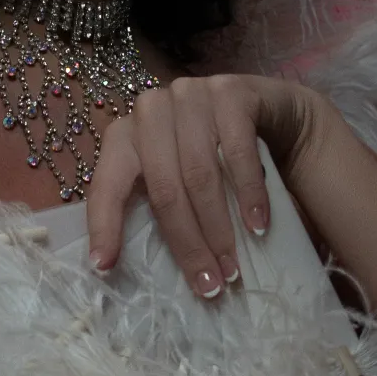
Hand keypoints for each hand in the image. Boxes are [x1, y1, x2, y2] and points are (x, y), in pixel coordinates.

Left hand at [84, 74, 321, 294]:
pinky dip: (249, 194)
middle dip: (187, 244)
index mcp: (125, 136)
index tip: (105, 267)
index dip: (105, 226)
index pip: (108, 184)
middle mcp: (151, 109)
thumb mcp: (177, 180)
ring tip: (232, 268)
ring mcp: (190, 94)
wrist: (271, 115)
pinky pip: (238, 151)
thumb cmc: (215, 159)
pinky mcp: (230, 91)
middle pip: (163, 189)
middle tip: (207, 285)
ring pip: (199, 174)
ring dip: (218, 228)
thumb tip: (134, 269)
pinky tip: (258, 225)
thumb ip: (157, 206)